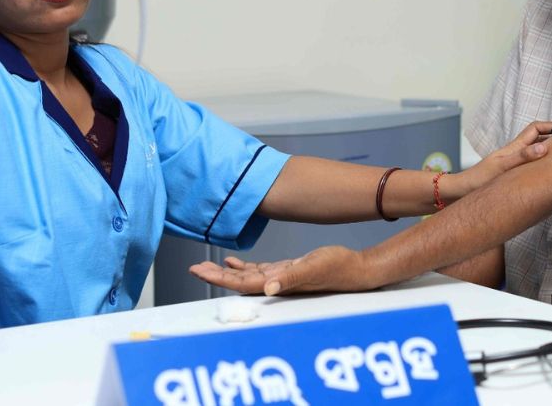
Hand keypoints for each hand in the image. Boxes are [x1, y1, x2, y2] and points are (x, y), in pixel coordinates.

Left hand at [189, 246, 379, 295]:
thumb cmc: (339, 267)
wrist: (357, 270)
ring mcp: (280, 279)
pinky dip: (243, 267)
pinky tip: (232, 262)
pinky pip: (259, 272)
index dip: (219, 279)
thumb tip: (267, 289)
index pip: (241, 284)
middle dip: (215, 276)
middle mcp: (276, 285)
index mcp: (279, 284)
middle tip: (194, 269)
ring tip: (205, 267)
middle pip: (238, 283)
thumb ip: (291, 277)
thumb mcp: (315, 266)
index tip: (198, 272)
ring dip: (225, 273)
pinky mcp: (286, 272)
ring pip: (246, 278)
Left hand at [448, 121, 551, 197]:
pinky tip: (547, 176)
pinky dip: (542, 166)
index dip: (551, 125)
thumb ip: (523, 157)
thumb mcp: (503, 167)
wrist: (461, 191)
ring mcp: (513, 162)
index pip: (536, 128)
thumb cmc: (479, 178)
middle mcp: (515, 152)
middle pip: (538, 139)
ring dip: (549, 153)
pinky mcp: (511, 173)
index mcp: (515, 147)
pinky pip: (531, 165)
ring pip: (536, 153)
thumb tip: (545, 148)